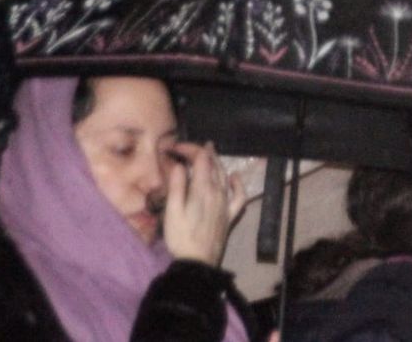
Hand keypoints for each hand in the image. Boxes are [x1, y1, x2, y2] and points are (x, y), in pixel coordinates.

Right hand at [161, 141, 243, 265]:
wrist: (198, 263)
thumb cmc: (181, 237)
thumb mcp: (172, 211)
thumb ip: (177, 186)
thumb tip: (180, 165)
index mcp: (203, 189)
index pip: (200, 159)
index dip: (189, 148)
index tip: (173, 148)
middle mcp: (218, 192)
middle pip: (213, 164)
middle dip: (201, 152)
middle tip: (188, 148)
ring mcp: (226, 204)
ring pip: (225, 175)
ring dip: (217, 162)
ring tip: (209, 153)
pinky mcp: (230, 215)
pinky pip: (239, 196)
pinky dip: (238, 184)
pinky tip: (234, 178)